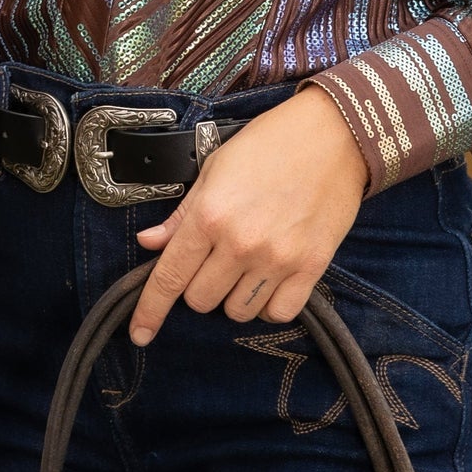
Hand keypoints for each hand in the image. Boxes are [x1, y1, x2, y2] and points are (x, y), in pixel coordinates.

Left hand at [129, 86, 367, 343]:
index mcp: (209, 215)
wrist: (331, 136)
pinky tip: (269, 280)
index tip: (140, 334)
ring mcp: (277, 259)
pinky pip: (279, 313)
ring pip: (238, 312)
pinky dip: (269, 304)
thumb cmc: (268, 144)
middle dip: (199, 286)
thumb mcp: (213, 169)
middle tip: (213, 260)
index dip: (149, 311)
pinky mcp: (311, 268)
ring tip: (244, 265)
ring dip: (233, 296)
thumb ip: (181, 214)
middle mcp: (240, 243)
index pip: (169, 277)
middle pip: (201, 301)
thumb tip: (150, 243)